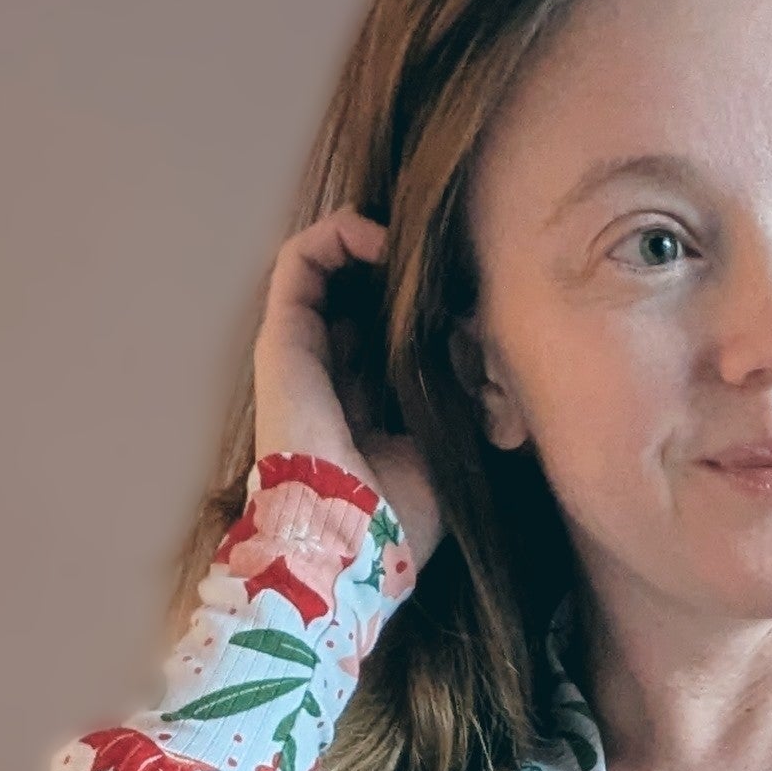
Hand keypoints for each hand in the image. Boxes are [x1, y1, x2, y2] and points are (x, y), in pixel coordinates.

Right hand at [252, 208, 443, 569]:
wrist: (351, 536)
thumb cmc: (399, 511)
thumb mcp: (450, 445)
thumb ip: (468, 396)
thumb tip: (488, 346)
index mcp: (367, 406)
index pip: (386, 337)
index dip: (418, 305)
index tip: (460, 293)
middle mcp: (331, 374)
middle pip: (356, 297)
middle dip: (395, 267)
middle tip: (436, 256)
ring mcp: (303, 353)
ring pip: (324, 269)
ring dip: (365, 239)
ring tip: (406, 239)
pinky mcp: (283, 337)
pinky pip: (299, 262)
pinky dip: (336, 235)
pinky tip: (379, 238)